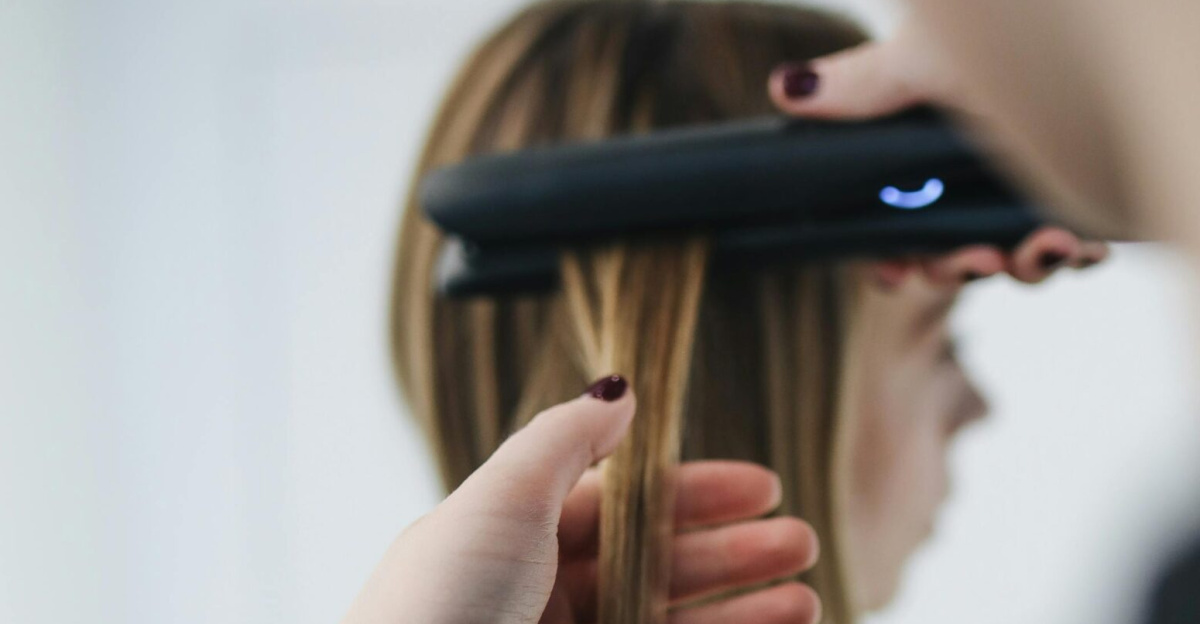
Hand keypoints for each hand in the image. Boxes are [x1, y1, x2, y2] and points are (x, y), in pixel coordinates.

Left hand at [343, 376, 821, 623]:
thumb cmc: (438, 608)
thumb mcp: (498, 501)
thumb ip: (562, 440)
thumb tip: (618, 390)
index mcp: (514, 539)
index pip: (620, 503)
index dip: (693, 490)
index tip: (762, 485)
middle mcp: (541, 598)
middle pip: (657, 563)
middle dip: (732, 551)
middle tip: (801, 540)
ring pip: (673, 621)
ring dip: (744, 609)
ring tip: (807, 597)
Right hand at [765, 27, 1108, 288]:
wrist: (1088, 53)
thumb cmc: (1013, 37)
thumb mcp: (925, 59)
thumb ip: (861, 84)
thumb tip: (786, 88)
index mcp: (927, 148)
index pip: (894, 223)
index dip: (892, 259)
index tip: (896, 275)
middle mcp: (971, 171)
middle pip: (948, 249)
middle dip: (957, 268)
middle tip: (976, 262)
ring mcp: (1026, 186)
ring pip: (1011, 257)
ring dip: (1021, 266)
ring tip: (1044, 248)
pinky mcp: (1078, 195)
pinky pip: (1073, 246)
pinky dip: (1074, 253)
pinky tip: (1082, 243)